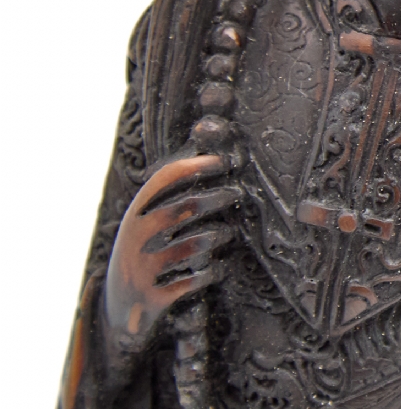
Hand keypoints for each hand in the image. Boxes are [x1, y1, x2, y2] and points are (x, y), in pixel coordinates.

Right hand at [103, 154, 238, 359]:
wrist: (118, 307)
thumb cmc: (145, 251)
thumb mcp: (147, 221)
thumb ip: (172, 190)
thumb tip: (209, 137)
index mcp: (136, 213)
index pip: (165, 178)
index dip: (196, 165)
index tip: (224, 161)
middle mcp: (136, 237)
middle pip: (183, 207)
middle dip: (217, 197)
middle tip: (237, 193)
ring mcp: (143, 268)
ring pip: (193, 243)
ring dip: (219, 234)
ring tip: (228, 232)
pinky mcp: (155, 296)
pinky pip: (194, 279)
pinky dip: (213, 271)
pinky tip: (221, 267)